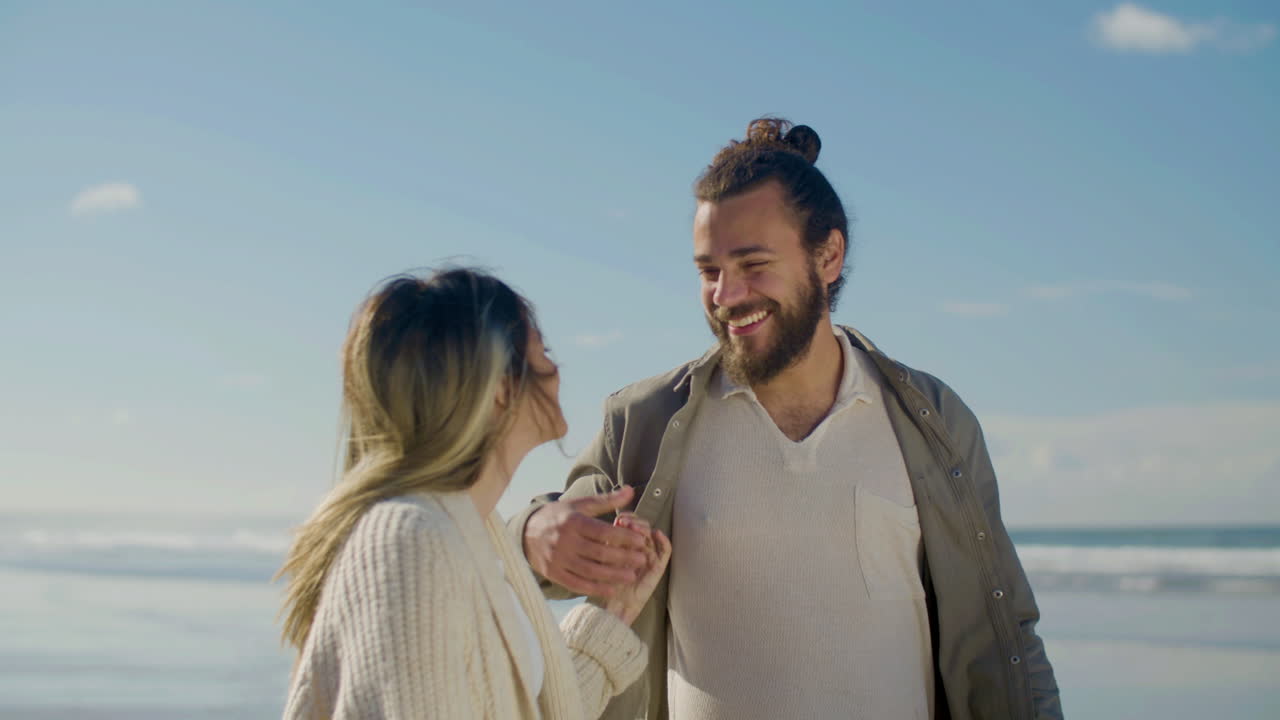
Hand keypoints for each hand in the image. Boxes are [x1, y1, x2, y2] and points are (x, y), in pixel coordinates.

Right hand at [523, 486, 649, 596]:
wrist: (526, 532)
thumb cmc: (559, 516)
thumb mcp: (580, 505)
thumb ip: (606, 500)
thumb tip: (630, 490)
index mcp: (573, 522)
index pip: (602, 532)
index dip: (623, 537)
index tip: (641, 541)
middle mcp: (564, 541)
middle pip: (598, 553)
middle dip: (623, 558)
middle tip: (642, 560)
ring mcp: (558, 559)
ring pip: (589, 571)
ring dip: (613, 575)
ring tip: (631, 576)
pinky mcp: (553, 574)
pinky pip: (576, 584)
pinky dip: (595, 589)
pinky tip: (611, 590)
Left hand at [602, 514, 671, 624]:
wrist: (615, 605)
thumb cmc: (606, 583)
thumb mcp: (603, 559)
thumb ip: (608, 542)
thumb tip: (610, 523)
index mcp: (625, 544)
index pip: (630, 524)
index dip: (627, 518)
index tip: (619, 518)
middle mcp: (638, 548)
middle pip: (642, 527)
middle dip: (635, 521)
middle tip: (626, 522)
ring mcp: (649, 556)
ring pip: (652, 535)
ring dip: (645, 528)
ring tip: (636, 528)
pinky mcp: (658, 566)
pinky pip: (665, 550)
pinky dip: (663, 540)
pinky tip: (657, 534)